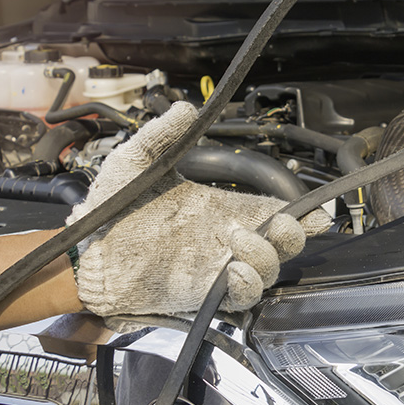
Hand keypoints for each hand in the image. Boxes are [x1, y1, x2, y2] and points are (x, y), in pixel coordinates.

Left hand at [66, 102, 330, 320]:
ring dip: (266, 255)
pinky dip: (248, 285)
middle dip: (294, 233)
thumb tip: (186, 107)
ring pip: (269, 270)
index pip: (273, 212)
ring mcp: (217, 268)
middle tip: (280, 222)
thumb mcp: (137, 161)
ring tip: (237, 240)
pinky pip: (242, 297)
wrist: (85, 251)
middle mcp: (226, 239)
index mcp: (221, 208)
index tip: (319, 212)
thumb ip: (162, 134)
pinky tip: (233, 270)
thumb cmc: (111, 209)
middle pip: (283, 243)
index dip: (301, 214)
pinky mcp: (204, 294)